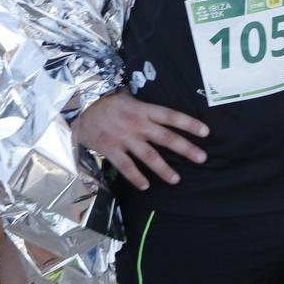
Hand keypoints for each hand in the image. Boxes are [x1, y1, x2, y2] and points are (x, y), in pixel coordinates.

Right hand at [71, 91, 207, 190]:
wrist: (77, 108)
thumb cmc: (105, 102)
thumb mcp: (127, 98)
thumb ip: (145, 107)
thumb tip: (163, 113)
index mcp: (143, 109)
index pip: (171, 116)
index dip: (189, 123)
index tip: (206, 132)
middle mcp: (137, 123)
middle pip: (166, 138)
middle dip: (186, 149)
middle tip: (202, 158)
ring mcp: (124, 137)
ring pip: (149, 156)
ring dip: (164, 169)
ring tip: (176, 180)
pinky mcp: (110, 149)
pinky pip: (126, 166)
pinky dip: (136, 177)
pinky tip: (146, 186)